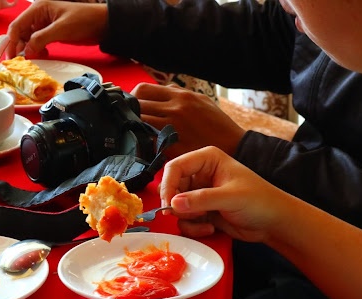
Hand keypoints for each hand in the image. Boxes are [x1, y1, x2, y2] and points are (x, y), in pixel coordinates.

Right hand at [6, 1, 108, 57]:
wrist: (102, 24)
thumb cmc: (84, 20)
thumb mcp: (61, 29)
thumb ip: (41, 39)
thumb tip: (27, 52)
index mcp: (38, 9)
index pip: (17, 26)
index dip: (12, 42)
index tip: (11, 57)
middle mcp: (38, 16)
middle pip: (20, 33)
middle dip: (19, 48)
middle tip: (19, 63)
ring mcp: (44, 25)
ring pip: (28, 40)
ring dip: (29, 50)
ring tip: (34, 59)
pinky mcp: (50, 34)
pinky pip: (37, 43)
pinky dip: (37, 51)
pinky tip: (44, 55)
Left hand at [131, 83, 245, 157]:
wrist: (234, 146)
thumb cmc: (217, 125)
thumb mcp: (201, 101)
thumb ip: (179, 95)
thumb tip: (163, 91)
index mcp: (180, 95)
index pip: (143, 89)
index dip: (132, 98)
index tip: (131, 106)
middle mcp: (175, 108)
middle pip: (137, 104)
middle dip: (129, 112)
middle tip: (127, 121)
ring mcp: (173, 126)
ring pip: (139, 122)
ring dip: (133, 127)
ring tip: (133, 133)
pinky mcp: (173, 145)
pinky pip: (148, 140)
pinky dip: (142, 142)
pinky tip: (142, 145)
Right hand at [159, 146, 287, 241]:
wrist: (274, 223)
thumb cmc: (260, 201)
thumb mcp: (231, 197)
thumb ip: (201, 199)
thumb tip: (174, 203)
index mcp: (207, 159)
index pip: (175, 167)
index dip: (167, 185)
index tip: (168, 204)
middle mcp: (200, 174)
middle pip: (171, 188)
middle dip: (178, 206)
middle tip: (190, 215)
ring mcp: (199, 193)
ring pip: (176, 206)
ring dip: (187, 219)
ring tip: (206, 222)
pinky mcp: (200, 210)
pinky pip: (184, 219)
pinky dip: (193, 227)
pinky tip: (210, 227)